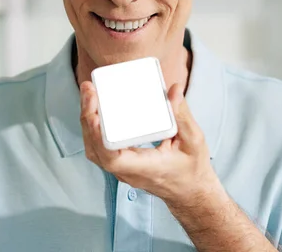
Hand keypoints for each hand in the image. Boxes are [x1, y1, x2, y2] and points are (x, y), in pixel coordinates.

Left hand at [79, 81, 225, 207]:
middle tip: (89, 90)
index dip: (98, 137)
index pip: (112, 158)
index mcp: (144, 168)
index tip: (95, 115)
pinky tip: (95, 109)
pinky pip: (99, 148)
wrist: (190, 192)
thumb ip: (182, 115)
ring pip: (94, 149)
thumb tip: (173, 89)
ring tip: (89, 95)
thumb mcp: (193, 140)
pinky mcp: (121, 164)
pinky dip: (93, 129)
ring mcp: (122, 170)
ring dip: (87, 122)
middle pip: (95, 149)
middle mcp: (127, 171)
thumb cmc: (192, 168)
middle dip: (88, 118)